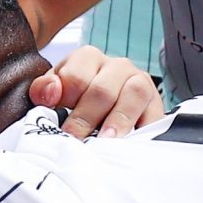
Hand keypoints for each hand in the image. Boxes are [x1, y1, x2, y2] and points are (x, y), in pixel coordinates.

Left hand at [30, 45, 161, 135]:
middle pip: (102, 89)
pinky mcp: (157, 105)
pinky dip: (143, 131)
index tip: (57, 119)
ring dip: (118, 120)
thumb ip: (45, 90)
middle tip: (74, 140)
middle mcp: (117, 66)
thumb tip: (51, 93)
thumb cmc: (76, 102)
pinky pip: (155, 115)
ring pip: (134, 93)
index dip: (65, 100)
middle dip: (85, 119)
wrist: (109, 111)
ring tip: (106, 140)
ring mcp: (141, 82)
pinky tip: (130, 145)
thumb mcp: (55, 93)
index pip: (75, 76)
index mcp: (88, 58)